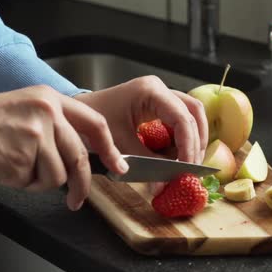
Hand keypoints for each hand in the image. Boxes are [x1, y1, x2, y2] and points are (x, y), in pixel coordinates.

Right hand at [0, 85, 126, 210]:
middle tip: (77, 199)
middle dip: (82, 184)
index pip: (94, 122)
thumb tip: (81, 154)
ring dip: (39, 181)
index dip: (110, 147)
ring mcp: (34, 134)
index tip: (118, 164)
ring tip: (14, 166)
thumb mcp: (23, 109)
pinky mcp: (20, 157)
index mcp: (49, 98)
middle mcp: (46, 112)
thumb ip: (55, 126)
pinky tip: (3, 168)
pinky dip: (21, 184)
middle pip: (80, 156)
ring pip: (59, 175)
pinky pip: (35, 183)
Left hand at [75, 76, 208, 163]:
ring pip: (192, 113)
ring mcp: (160, 94)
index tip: (186, 168)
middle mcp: (159, 88)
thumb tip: (165, 184)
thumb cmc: (91, 125)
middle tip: (192, 168)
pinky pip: (181, 118)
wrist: (75, 115)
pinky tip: (180, 155)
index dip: (188, 145)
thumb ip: (145, 163)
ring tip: (189, 163)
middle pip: (193, 112)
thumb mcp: (119, 145)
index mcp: (150, 91)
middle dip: (196, 142)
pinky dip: (184, 137)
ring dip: (194, 139)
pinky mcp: (158, 103)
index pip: (181, 118)